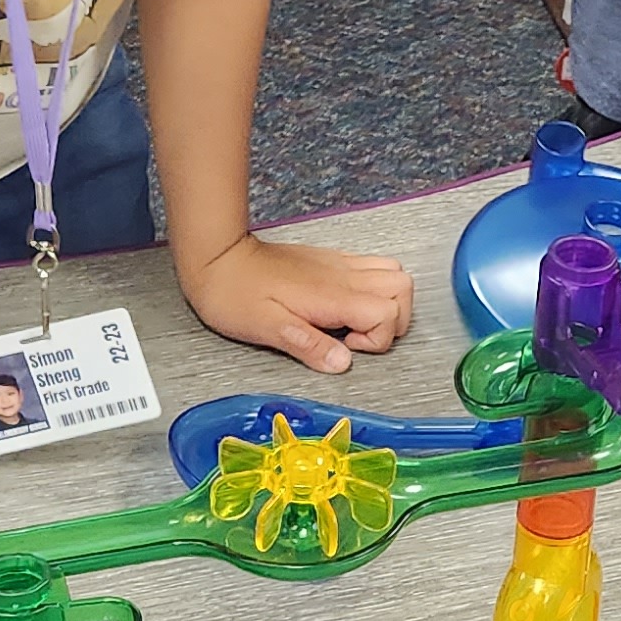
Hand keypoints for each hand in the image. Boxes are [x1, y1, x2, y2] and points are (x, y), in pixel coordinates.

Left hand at [181, 231, 411, 374]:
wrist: (217, 257)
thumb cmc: (236, 295)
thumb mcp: (268, 329)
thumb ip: (309, 346)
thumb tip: (343, 363)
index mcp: (333, 296)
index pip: (388, 312)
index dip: (377, 338)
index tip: (346, 347)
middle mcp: (343, 276)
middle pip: (403, 288)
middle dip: (393, 320)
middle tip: (357, 338)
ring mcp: (339, 265)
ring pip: (393, 273)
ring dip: (386, 302)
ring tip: (355, 323)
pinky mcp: (330, 260)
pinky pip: (371, 266)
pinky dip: (372, 288)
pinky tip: (342, 307)